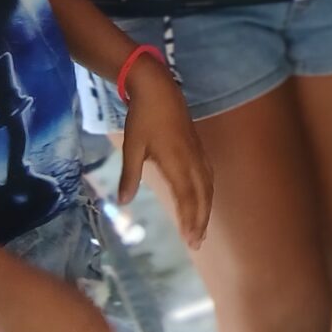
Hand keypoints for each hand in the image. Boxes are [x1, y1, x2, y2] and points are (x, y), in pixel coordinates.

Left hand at [118, 55, 210, 248]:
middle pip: (202, 195)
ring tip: (201, 228)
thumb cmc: (142, 117)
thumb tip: (124, 201)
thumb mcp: (132, 146)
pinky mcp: (197, 147)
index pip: (187, 196)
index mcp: (176, 160)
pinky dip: (207, 192)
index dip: (189, 218)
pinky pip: (208, 175)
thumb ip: (130, 175)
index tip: (189, 238)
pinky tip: (204, 199)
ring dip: (206, 208)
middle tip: (196, 242)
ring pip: (208, 186)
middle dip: (200, 220)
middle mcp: (192, 159)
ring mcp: (197, 152)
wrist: (159, 89)